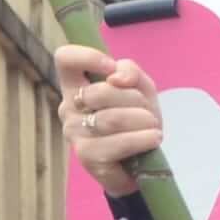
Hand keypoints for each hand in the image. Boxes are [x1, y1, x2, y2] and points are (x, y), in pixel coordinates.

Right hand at [54, 44, 164, 196]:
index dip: (88, 57)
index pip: (65, 59)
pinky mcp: (87, 157)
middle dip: (135, 99)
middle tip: (147, 113)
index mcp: (75, 85)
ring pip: (113, 118)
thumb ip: (131, 71)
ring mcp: (74, 134)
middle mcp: (68, 108)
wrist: (141, 161)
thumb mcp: (140, 89)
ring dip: (144, 121)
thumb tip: (117, 77)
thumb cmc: (136, 119)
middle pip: (100, 91)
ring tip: (153, 128)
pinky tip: (153, 139)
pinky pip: (119, 143)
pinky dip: (143, 139)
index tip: (111, 68)